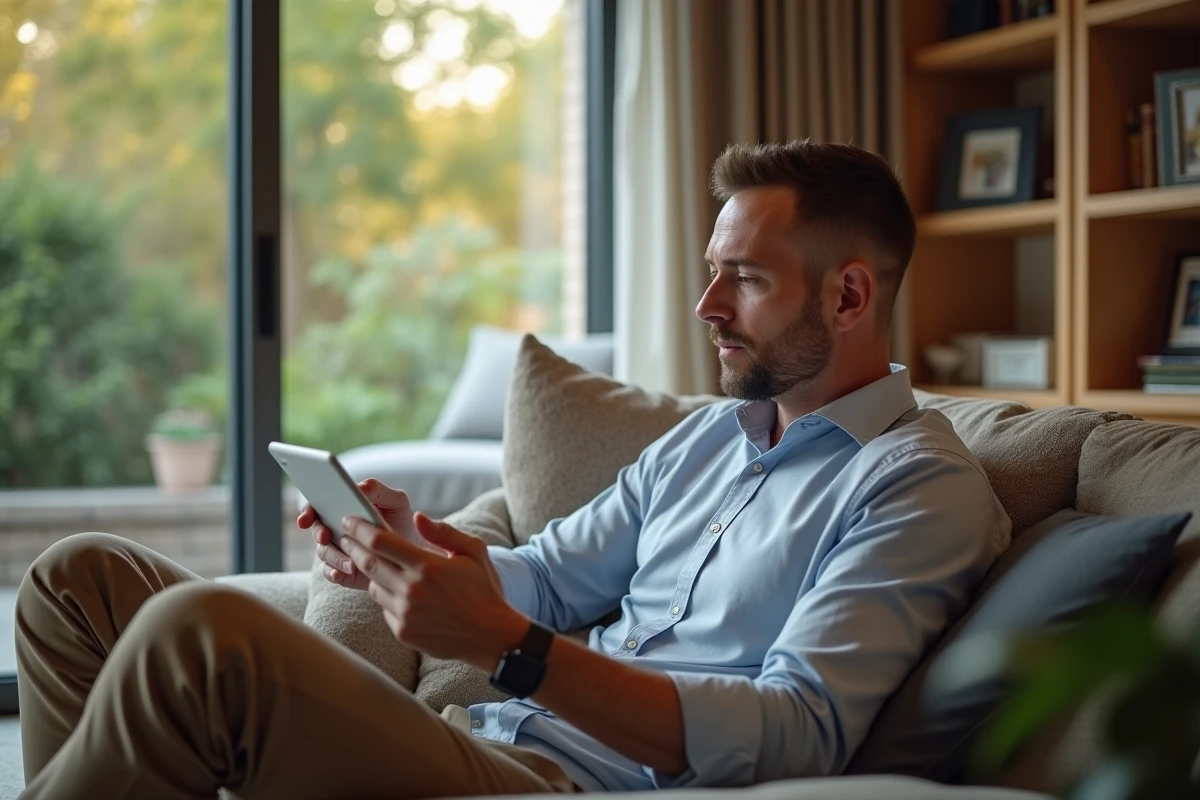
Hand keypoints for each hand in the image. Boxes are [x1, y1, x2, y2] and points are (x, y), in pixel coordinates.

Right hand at [297, 478, 419, 590]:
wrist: (411, 552)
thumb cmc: (400, 521)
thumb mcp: (395, 501)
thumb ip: (378, 490)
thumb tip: (360, 487)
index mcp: (343, 508)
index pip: (318, 505)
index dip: (308, 510)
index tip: (307, 517)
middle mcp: (335, 529)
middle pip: (316, 529)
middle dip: (318, 533)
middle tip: (326, 536)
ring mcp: (337, 550)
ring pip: (324, 552)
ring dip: (334, 556)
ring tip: (351, 561)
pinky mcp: (342, 570)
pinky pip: (331, 572)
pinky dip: (336, 572)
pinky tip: (347, 571)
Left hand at [339, 512, 527, 667]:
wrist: (491, 635)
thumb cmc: (483, 589)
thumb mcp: (473, 552)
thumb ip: (444, 532)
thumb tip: (417, 517)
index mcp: (427, 566)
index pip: (381, 541)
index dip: (360, 528)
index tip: (350, 519)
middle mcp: (411, 590)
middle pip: (367, 562)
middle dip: (353, 546)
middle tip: (346, 537)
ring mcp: (405, 613)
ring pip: (374, 586)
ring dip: (372, 573)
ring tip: (379, 565)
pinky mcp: (403, 631)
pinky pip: (384, 608)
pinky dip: (388, 597)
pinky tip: (401, 593)